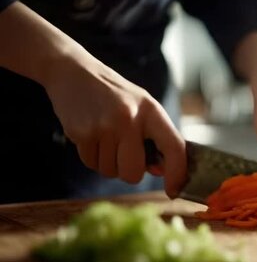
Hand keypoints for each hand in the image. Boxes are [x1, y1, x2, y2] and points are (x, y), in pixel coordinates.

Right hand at [42, 51, 186, 196]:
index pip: (174, 148)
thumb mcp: (143, 106)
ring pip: (111, 172)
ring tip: (106, 137)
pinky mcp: (81, 133)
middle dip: (130, 171)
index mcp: (151, 111)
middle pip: (134, 172)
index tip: (173, 190)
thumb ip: (156, 137)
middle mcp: (129, 118)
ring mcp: (103, 126)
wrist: (73, 72)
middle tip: (125, 154)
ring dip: (109, 163)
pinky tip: (92, 135)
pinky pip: (92, 164)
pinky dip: (93, 157)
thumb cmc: (115, 94)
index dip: (177, 174)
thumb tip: (162, 171)